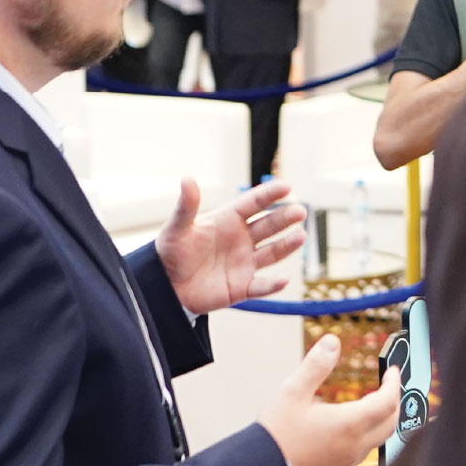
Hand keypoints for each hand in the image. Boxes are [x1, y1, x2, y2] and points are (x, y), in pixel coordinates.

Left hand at [156, 176, 309, 315]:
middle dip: (285, 218)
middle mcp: (242, 239)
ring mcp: (244, 263)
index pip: (253, 203)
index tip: (286, 187)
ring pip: (272, 253)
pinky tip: (283, 280)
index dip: (269, 195)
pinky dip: (272, 285)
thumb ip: (186, 206)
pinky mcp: (242, 287)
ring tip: (300, 236)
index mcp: (228, 220)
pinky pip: (261, 286)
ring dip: (287, 245)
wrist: (165, 286)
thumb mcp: (177, 228)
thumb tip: (187, 179)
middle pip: (269, 225)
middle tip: (300, 211)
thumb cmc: (171, 252)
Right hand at [254, 333, 397, 465]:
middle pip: (390, 423)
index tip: (393, 371)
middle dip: (393, 402)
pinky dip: (365, 435)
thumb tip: (332, 342)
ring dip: (380, 419)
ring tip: (369, 403)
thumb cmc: (275, 435)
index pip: (388, 401)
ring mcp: (346, 463)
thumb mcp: (292, 392)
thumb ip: (315, 366)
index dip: (394, 383)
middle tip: (388, 386)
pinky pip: (361, 453)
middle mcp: (354, 446)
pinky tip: (347, 428)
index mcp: (350, 424)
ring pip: (377, 439)